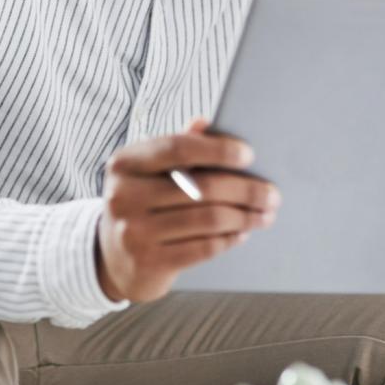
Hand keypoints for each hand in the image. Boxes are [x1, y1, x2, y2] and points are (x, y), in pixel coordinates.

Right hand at [96, 118, 280, 302]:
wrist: (113, 259)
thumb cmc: (142, 204)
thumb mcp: (149, 172)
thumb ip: (176, 147)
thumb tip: (205, 122)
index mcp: (125, 163)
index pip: (178, 148)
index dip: (218, 150)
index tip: (249, 155)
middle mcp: (124, 195)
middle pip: (202, 187)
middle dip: (246, 190)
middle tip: (272, 194)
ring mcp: (134, 232)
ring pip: (208, 219)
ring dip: (245, 217)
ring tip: (264, 214)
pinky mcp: (149, 262)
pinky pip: (204, 247)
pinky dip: (230, 239)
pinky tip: (242, 233)